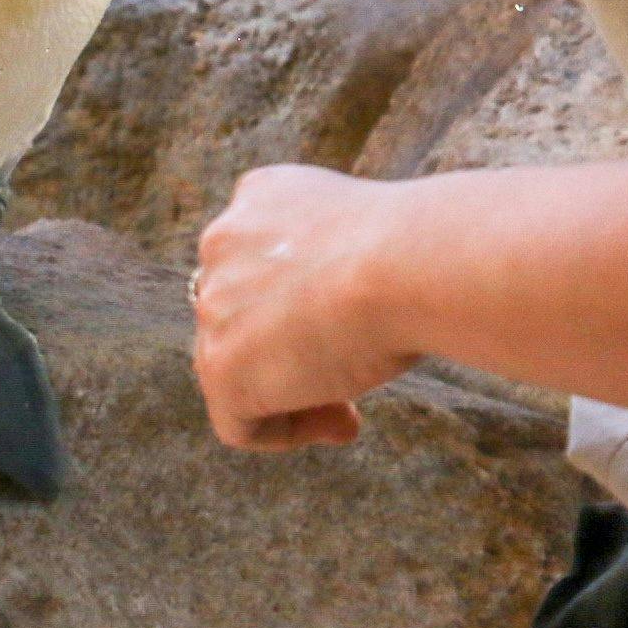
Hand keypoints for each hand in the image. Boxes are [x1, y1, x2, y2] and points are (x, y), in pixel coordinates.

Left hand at [191, 164, 420, 450]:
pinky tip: (343, 422)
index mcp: (260, 195)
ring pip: (237, 365)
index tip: (346, 324)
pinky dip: (286, 431)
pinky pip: (238, 422)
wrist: (405, 261)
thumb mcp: (362, 233)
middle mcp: (223, 241)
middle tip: (351, 370)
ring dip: (290, 390)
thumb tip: (339, 312)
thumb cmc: (413, 248)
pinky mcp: (220, 364)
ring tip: (351, 408)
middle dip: (288, 345)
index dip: (297, 301)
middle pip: (240, 313)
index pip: (257, 259)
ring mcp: (214, 304)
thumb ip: (331, 261)